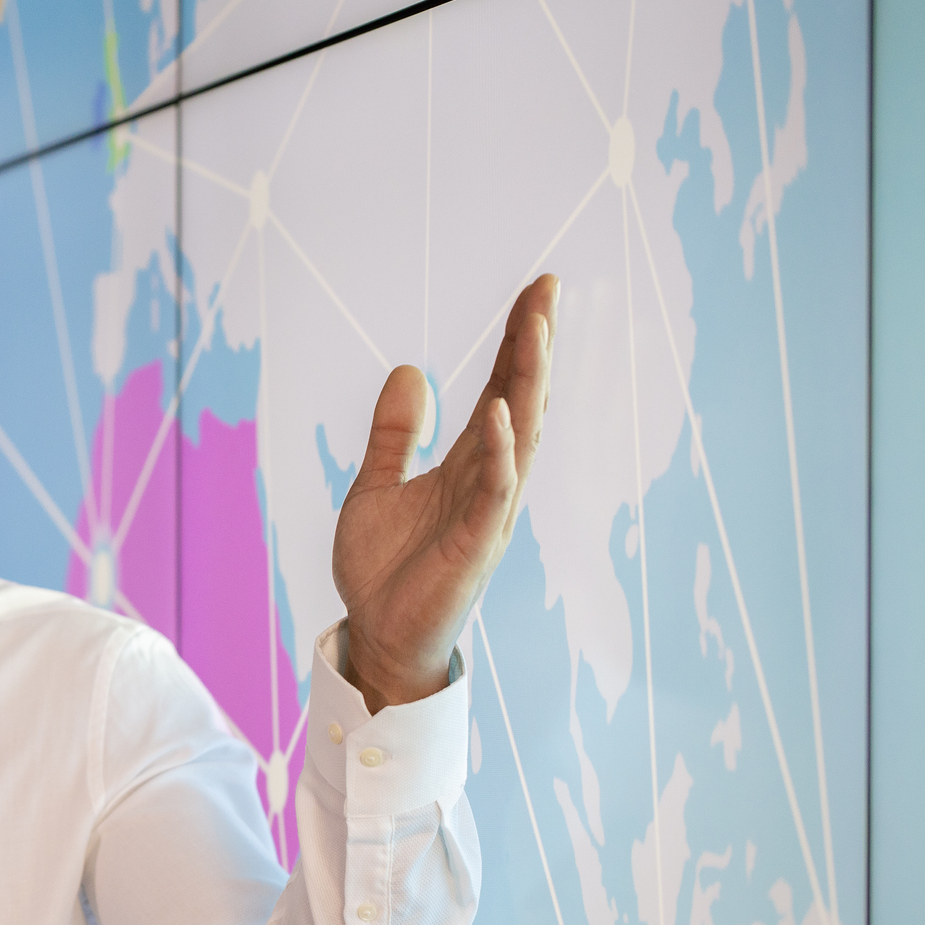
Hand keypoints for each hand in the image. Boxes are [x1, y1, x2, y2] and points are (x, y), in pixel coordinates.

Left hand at [332, 274, 558, 711]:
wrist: (376, 634)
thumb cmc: (384, 571)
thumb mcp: (377, 486)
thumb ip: (395, 434)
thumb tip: (411, 371)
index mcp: (467, 465)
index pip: (499, 389)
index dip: (516, 341)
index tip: (536, 289)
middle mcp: (487, 481)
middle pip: (520, 400)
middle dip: (533, 346)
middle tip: (547, 289)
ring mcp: (486, 511)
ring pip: (519, 437)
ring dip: (527, 384)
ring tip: (534, 330)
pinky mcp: (476, 543)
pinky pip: (495, 491)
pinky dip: (502, 451)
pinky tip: (501, 412)